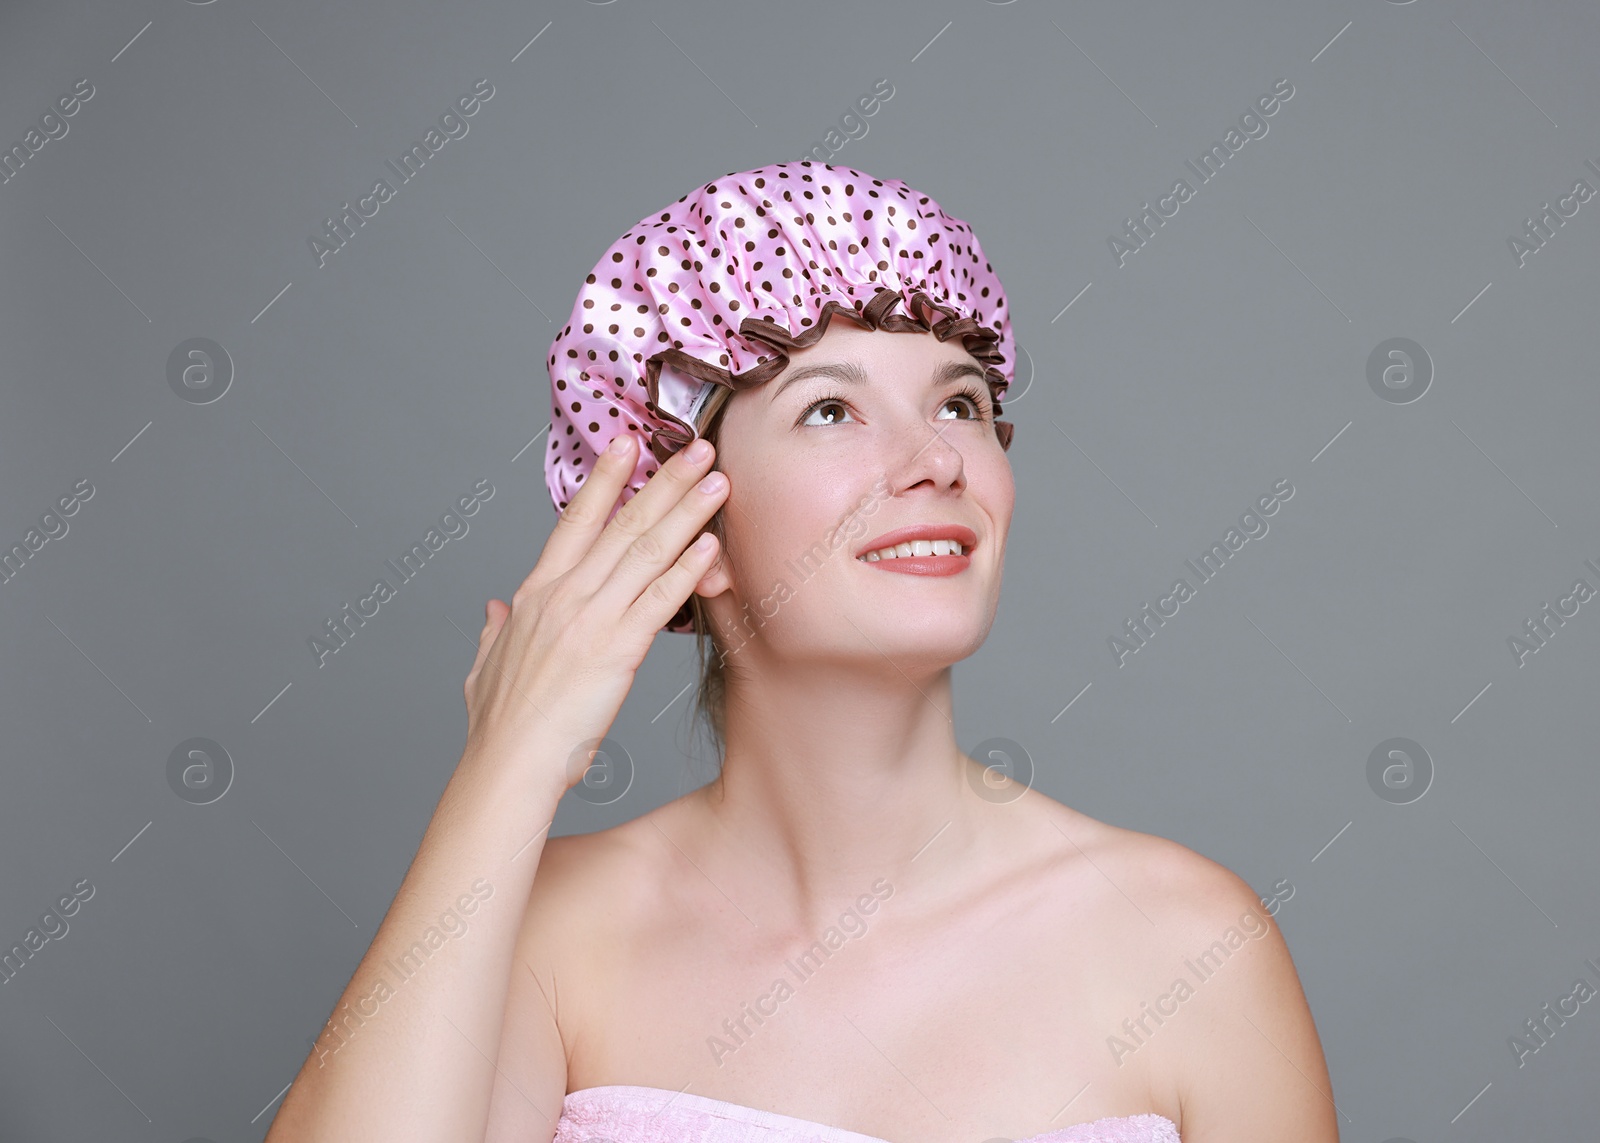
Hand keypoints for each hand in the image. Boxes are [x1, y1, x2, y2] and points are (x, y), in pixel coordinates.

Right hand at [460, 433, 727, 792]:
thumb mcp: (485, 668)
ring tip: (718, 481)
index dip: (604, 479)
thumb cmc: (499, 727)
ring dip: (687, 512)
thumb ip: (493, 633)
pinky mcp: (616, 650)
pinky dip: (688, 570)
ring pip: (647, 552)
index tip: (627, 442)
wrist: (507, 764)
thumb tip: (492, 610)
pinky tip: (712, 546)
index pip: (575, 521)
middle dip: (664, 481)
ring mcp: (590, 619)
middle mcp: (564, 596)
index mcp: (534, 595)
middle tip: (698, 448)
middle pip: (623, 525)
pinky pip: (660, 600)